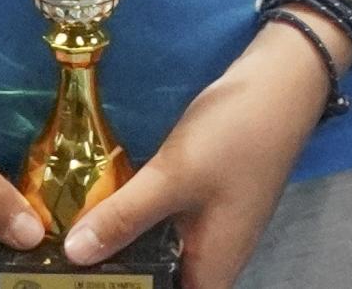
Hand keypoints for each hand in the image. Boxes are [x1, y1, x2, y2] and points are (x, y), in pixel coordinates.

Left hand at [57, 23, 327, 283]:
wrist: (281, 83)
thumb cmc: (234, 137)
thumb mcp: (172, 177)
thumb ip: (124, 218)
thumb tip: (72, 254)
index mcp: (212, 269)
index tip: (84, 282)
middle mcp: (214, 259)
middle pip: (160, 280)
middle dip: (120, 271)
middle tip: (70, 259)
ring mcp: (211, 229)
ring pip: (159, 255)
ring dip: (123, 247)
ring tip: (77, 237)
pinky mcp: (204, 202)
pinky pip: (164, 228)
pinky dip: (136, 223)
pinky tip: (106, 207)